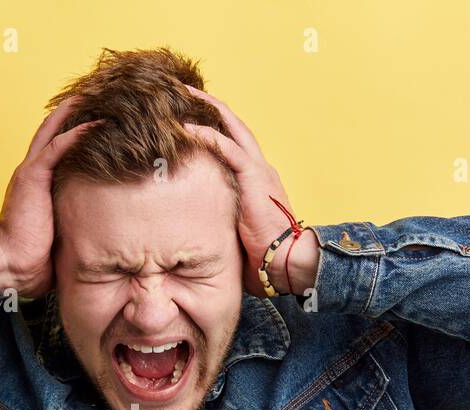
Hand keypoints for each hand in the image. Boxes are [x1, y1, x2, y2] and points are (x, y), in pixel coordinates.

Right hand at [0, 96, 101, 299]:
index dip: (68, 131)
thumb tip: (96, 228)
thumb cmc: (33, 258)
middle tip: (93, 96)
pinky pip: (57, 147)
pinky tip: (96, 124)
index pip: (52, 149)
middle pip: (51, 132)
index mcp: (34, 184)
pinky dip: (76, 134)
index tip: (90, 118)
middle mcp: (30, 172)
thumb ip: (69, 219)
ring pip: (54, 132)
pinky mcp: (33, 177)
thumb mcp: (57, 232)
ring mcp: (30, 172)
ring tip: (97, 98)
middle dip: (71, 113)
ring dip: (75, 114)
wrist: (11, 264)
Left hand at [182, 86, 319, 297]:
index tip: (194, 114)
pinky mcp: (253, 176)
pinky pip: (227, 148)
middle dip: (210, 105)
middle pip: (234, 125)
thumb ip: (225, 214)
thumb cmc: (265, 254)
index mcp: (258, 178)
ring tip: (182, 95)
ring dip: (206, 109)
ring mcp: (258, 169)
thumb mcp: (239, 228)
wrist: (287, 260)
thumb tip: (199, 224)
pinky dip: (206, 136)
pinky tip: (185, 128)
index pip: (235, 142)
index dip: (216, 125)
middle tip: (185, 90)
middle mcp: (260, 167)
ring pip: (231, 127)